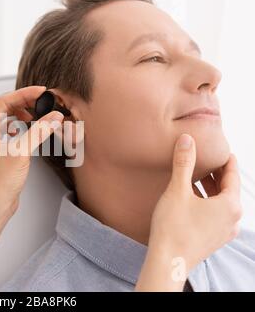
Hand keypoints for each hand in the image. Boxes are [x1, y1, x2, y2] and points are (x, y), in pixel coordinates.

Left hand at [0, 86, 63, 273]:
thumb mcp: (20, 153)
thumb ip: (38, 132)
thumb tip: (52, 117)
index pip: (2, 102)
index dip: (24, 95)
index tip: (40, 92)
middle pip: (4, 108)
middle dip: (24, 104)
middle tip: (42, 102)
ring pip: (7, 119)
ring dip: (23, 115)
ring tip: (37, 115)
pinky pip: (8, 131)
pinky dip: (20, 127)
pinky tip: (28, 129)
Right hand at [136, 134, 241, 290]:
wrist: (168, 261)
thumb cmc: (173, 227)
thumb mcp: (177, 190)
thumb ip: (184, 163)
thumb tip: (187, 139)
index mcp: (230, 204)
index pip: (232, 174)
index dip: (225, 159)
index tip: (220, 149)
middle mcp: (233, 219)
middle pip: (228, 189)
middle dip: (216, 173)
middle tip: (205, 159)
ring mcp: (224, 231)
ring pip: (222, 203)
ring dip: (210, 189)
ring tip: (194, 178)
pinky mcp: (214, 239)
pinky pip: (216, 215)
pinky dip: (207, 203)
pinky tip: (191, 200)